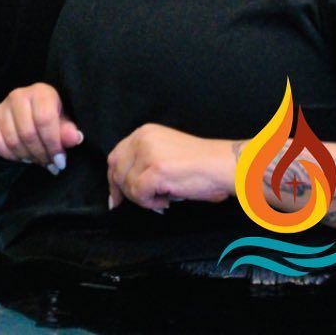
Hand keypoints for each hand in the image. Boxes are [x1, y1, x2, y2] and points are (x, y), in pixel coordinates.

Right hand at [0, 83, 82, 173]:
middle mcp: (18, 95)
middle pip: (27, 133)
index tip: (60, 161)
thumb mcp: (65, 123)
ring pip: (12, 140)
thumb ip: (69, 131)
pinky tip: (20, 157)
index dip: (53, 144)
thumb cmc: (53, 117)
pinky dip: (8, 155)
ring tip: (37, 160)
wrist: (33, 111)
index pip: (44, 120)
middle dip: (40, 154)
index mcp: (41, 92)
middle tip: (49, 164)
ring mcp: (2, 106)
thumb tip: (74, 137)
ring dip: (26, 157)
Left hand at [106, 124, 235, 212]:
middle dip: (125, 192)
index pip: (116, 156)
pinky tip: (167, 200)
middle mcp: (142, 139)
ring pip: (128, 185)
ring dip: (144, 199)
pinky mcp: (155, 170)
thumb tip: (124, 186)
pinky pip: (139, 194)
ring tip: (164, 198)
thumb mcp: (165, 153)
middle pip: (117, 170)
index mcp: (144, 132)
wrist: (222, 165)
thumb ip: (143, 162)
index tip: (117, 198)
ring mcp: (148, 153)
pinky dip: (151, 203)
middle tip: (146, 202)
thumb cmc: (200, 165)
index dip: (114, 179)